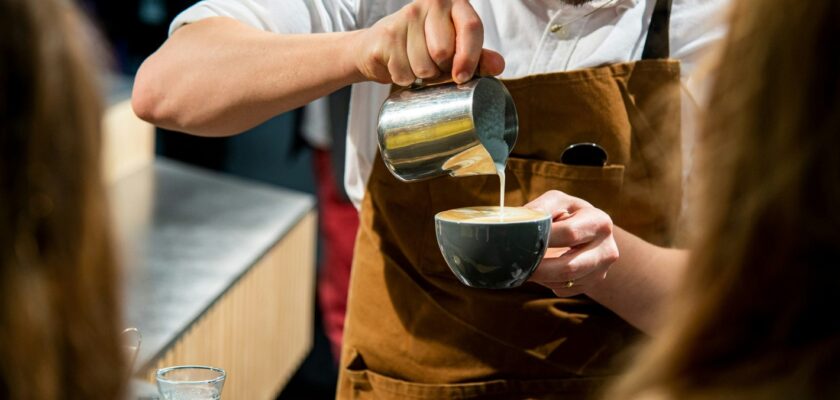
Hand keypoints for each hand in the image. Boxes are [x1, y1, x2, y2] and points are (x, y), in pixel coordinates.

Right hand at [351, 0, 504, 85]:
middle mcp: (430, 3)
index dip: (469, 57)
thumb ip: (479, 57)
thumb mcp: (456, 50)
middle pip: (444, 51)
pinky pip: (403, 72)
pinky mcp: (387, 34)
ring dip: (421, 77)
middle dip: (441, 69)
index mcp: (454, 3)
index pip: (471, 27)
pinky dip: (404, 79)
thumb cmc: (424, 47)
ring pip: (423, 66)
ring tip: (416, 64)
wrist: (380, 47)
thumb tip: (499, 66)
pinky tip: (401, 65)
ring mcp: (406, 16)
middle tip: (434, 65)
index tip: (462, 77)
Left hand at [524, 190, 619, 296]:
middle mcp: (607, 249)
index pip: (569, 233)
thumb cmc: (566, 212)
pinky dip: (547, 281)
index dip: (543, 239)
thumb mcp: (556, 202)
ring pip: (565, 281)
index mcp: (599, 222)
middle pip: (569, 267)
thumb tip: (518, 224)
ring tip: (526, 264)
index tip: (520, 241)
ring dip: (541, 276)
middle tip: (517, 264)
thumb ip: (539, 210)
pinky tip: (542, 269)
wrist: (587, 231)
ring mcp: (602, 270)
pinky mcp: (592, 284)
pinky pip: (564, 289)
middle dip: (539, 268)